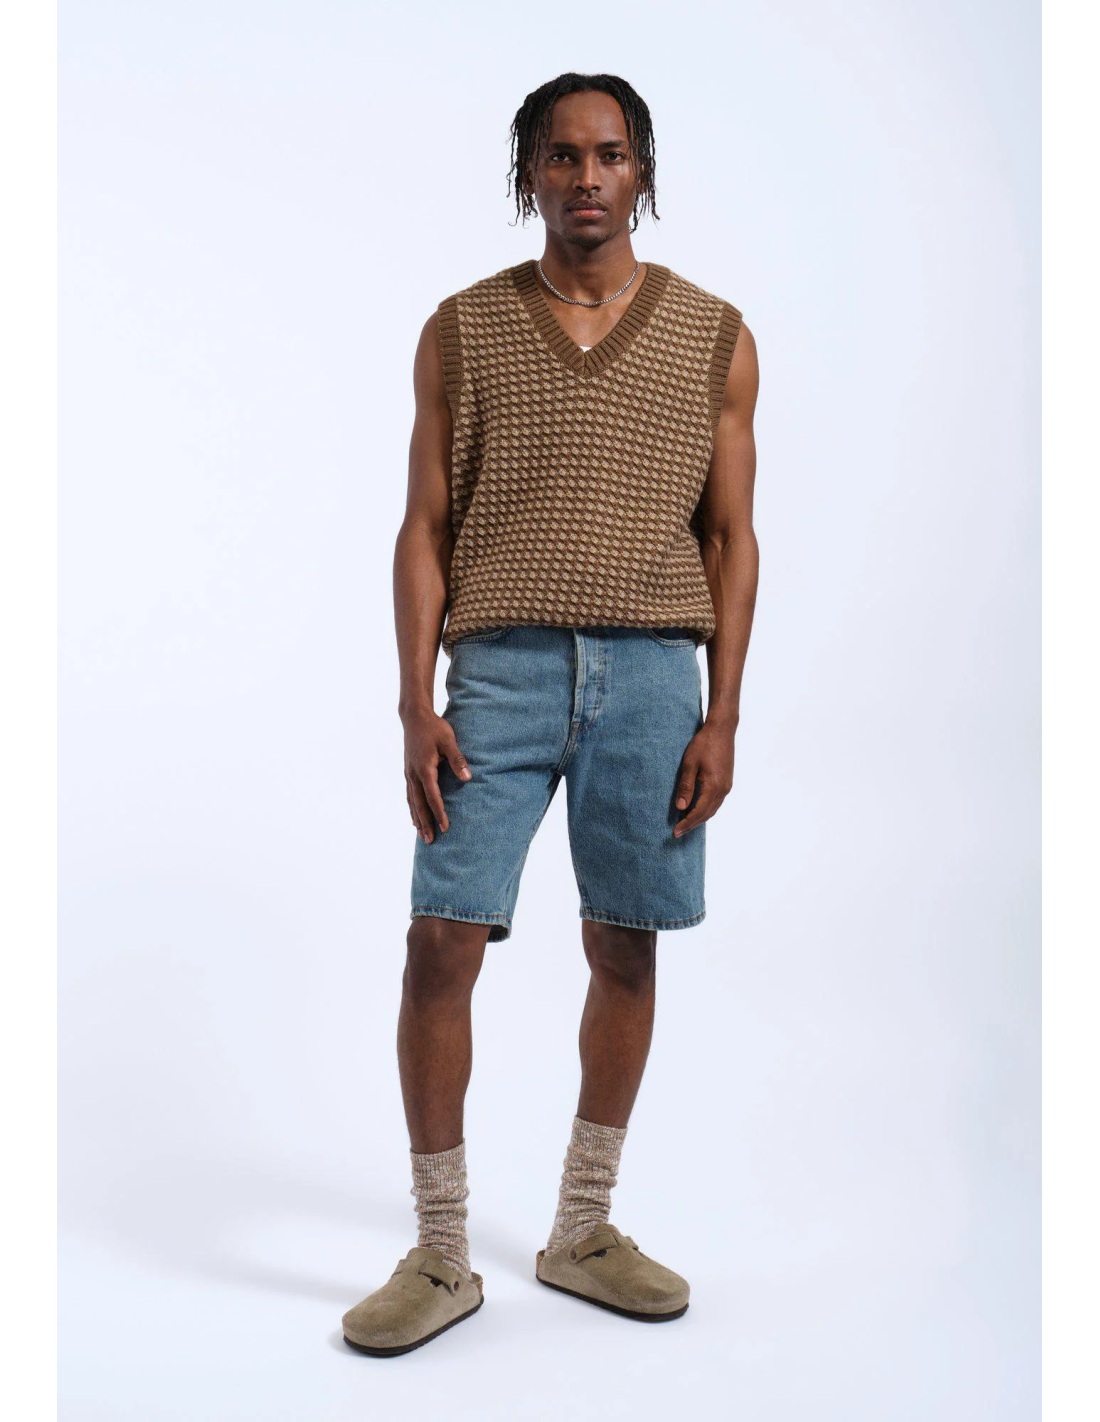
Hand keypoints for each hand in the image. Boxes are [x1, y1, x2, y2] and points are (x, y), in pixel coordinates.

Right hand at [402, 709, 471, 842]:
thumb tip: (468, 778)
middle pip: (419, 804)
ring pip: (412, 802)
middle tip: (431, 841)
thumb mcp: (449, 741)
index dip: (439, 813)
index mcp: (424, 769)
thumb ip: (458, 760)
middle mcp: (413, 774)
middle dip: (425, 823)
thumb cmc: (434, 728)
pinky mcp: (408, 771)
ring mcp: (409, 774)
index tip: (445, 827)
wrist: (414, 717)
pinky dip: (412, 808)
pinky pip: (409, 795)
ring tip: (422, 836)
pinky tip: (414, 817)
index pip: (433, 797)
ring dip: (417, 819)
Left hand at [672, 720, 734, 836]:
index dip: (687, 823)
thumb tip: (681, 807)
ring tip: (686, 824)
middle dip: (692, 824)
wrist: (722, 730)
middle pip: (707, 814)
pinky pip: (716, 802)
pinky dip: (706, 810)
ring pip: (713, 810)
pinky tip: (697, 810)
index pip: (698, 812)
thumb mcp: (689, 764)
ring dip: (700, 818)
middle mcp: (723, 790)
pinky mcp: (727, 782)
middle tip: (678, 832)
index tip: (675, 832)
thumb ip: (686, 786)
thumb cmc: (703, 744)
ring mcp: (727, 786)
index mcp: (713, 786)